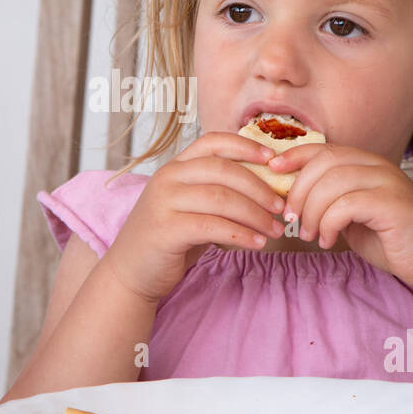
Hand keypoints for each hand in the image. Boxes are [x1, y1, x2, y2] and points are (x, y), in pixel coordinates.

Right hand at [102, 132, 286, 301]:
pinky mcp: (165, 229)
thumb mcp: (192, 207)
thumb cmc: (170, 239)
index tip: (274, 159)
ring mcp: (163, 202)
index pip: (213, 142)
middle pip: (223, 170)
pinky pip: (212, 226)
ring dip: (255, 214)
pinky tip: (257, 243)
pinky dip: (240, 234)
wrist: (131, 272)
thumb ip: (219, 192)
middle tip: (281, 206)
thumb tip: (268, 189)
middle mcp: (167, 177)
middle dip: (259, 187)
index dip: (245, 146)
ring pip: (221, 198)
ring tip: (274, 230)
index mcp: (175, 166)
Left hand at [269, 143, 412, 292]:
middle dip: (298, 190)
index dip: (293, 155)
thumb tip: (292, 197)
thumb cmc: (392, 239)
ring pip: (331, 183)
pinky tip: (329, 241)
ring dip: (312, 211)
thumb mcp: (353, 215)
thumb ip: (330, 200)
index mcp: (366, 164)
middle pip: (323, 162)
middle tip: (292, 218)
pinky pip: (346, 204)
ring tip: (311, 234)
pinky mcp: (392, 203)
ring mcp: (387, 182)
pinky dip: (329, 223)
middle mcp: (377, 166)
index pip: (323, 148)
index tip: (271, 170)